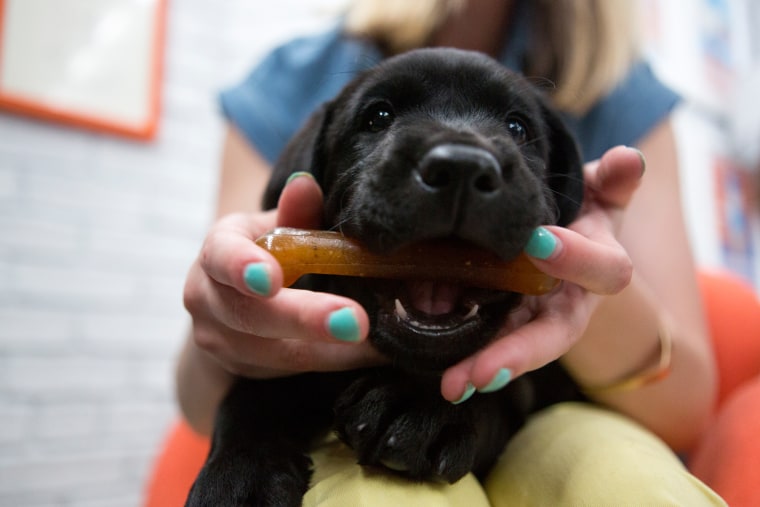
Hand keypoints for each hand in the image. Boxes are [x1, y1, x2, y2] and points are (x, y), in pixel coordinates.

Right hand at [183, 173, 380, 377]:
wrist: (226, 304)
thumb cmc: (264, 253)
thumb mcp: (275, 226)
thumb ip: (294, 212)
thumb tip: (307, 185)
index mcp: (216, 251)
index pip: (222, 256)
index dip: (244, 267)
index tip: (272, 279)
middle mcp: (206, 298)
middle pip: (252, 314)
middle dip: (306, 320)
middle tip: (355, 322)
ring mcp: (219, 340)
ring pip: (276, 353)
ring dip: (332, 351)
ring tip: (379, 343)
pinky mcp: (242, 370)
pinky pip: (291, 372)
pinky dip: (334, 362)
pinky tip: (370, 354)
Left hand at [440, 146, 643, 401]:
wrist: (565, 243)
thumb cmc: (582, 216)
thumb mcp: (601, 195)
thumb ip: (613, 181)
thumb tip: (626, 158)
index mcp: (599, 266)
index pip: (604, 269)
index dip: (577, 258)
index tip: (539, 242)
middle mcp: (570, 303)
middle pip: (552, 335)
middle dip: (519, 353)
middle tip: (483, 373)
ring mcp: (536, 321)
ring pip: (516, 351)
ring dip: (484, 370)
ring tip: (453, 386)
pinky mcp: (506, 328)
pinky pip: (486, 346)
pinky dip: (465, 360)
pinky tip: (444, 375)